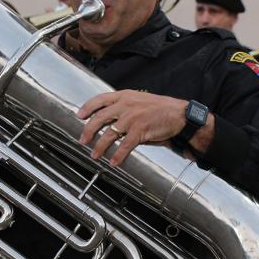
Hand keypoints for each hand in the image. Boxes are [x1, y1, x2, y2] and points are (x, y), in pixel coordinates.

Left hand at [77, 90, 191, 165]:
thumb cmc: (160, 109)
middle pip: (100, 118)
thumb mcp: (139, 100)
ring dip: (100, 146)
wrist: (179, 114)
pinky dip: (118, 155)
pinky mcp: (140, 130)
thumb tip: (109, 121)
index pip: (100, 99)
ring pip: (109, 134)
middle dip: (88, 131)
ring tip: (94, 155)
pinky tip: (113, 162)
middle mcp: (126, 105)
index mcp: (124, 96)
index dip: (87, 107)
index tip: (79, 115)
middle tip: (82, 140)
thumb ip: (124, 108)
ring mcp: (132, 117)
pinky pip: (124, 145)